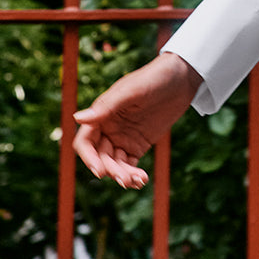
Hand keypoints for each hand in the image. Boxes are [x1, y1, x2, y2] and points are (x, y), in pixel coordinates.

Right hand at [73, 52, 202, 188]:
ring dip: (122, 175)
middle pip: (100, 157)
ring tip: (138, 180)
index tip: (100, 171)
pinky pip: (130, 164)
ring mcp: (123, 137)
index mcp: (102, 114)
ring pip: (115, 164)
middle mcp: (109, 128)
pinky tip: (142, 180)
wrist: (182, 78)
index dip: (89, 158)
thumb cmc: (154, 78)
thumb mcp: (131, 91)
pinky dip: (133, 174)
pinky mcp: (138, 144)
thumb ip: (106, 106)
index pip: (85, 142)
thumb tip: (77, 118)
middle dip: (110, 170)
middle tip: (125, 179)